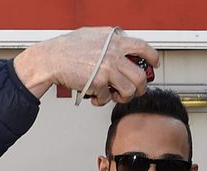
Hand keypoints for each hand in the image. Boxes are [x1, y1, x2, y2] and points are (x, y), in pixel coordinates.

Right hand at [14, 27, 158, 103]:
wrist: (52, 59)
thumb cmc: (68, 48)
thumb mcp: (93, 35)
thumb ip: (110, 40)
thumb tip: (122, 44)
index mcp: (115, 40)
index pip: (143, 47)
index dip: (152, 58)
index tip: (154, 65)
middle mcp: (114, 53)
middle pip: (140, 76)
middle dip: (140, 88)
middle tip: (134, 91)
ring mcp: (108, 68)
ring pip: (129, 90)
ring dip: (123, 97)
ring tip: (114, 96)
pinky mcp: (99, 82)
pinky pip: (108, 98)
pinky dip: (102, 101)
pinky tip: (96, 96)